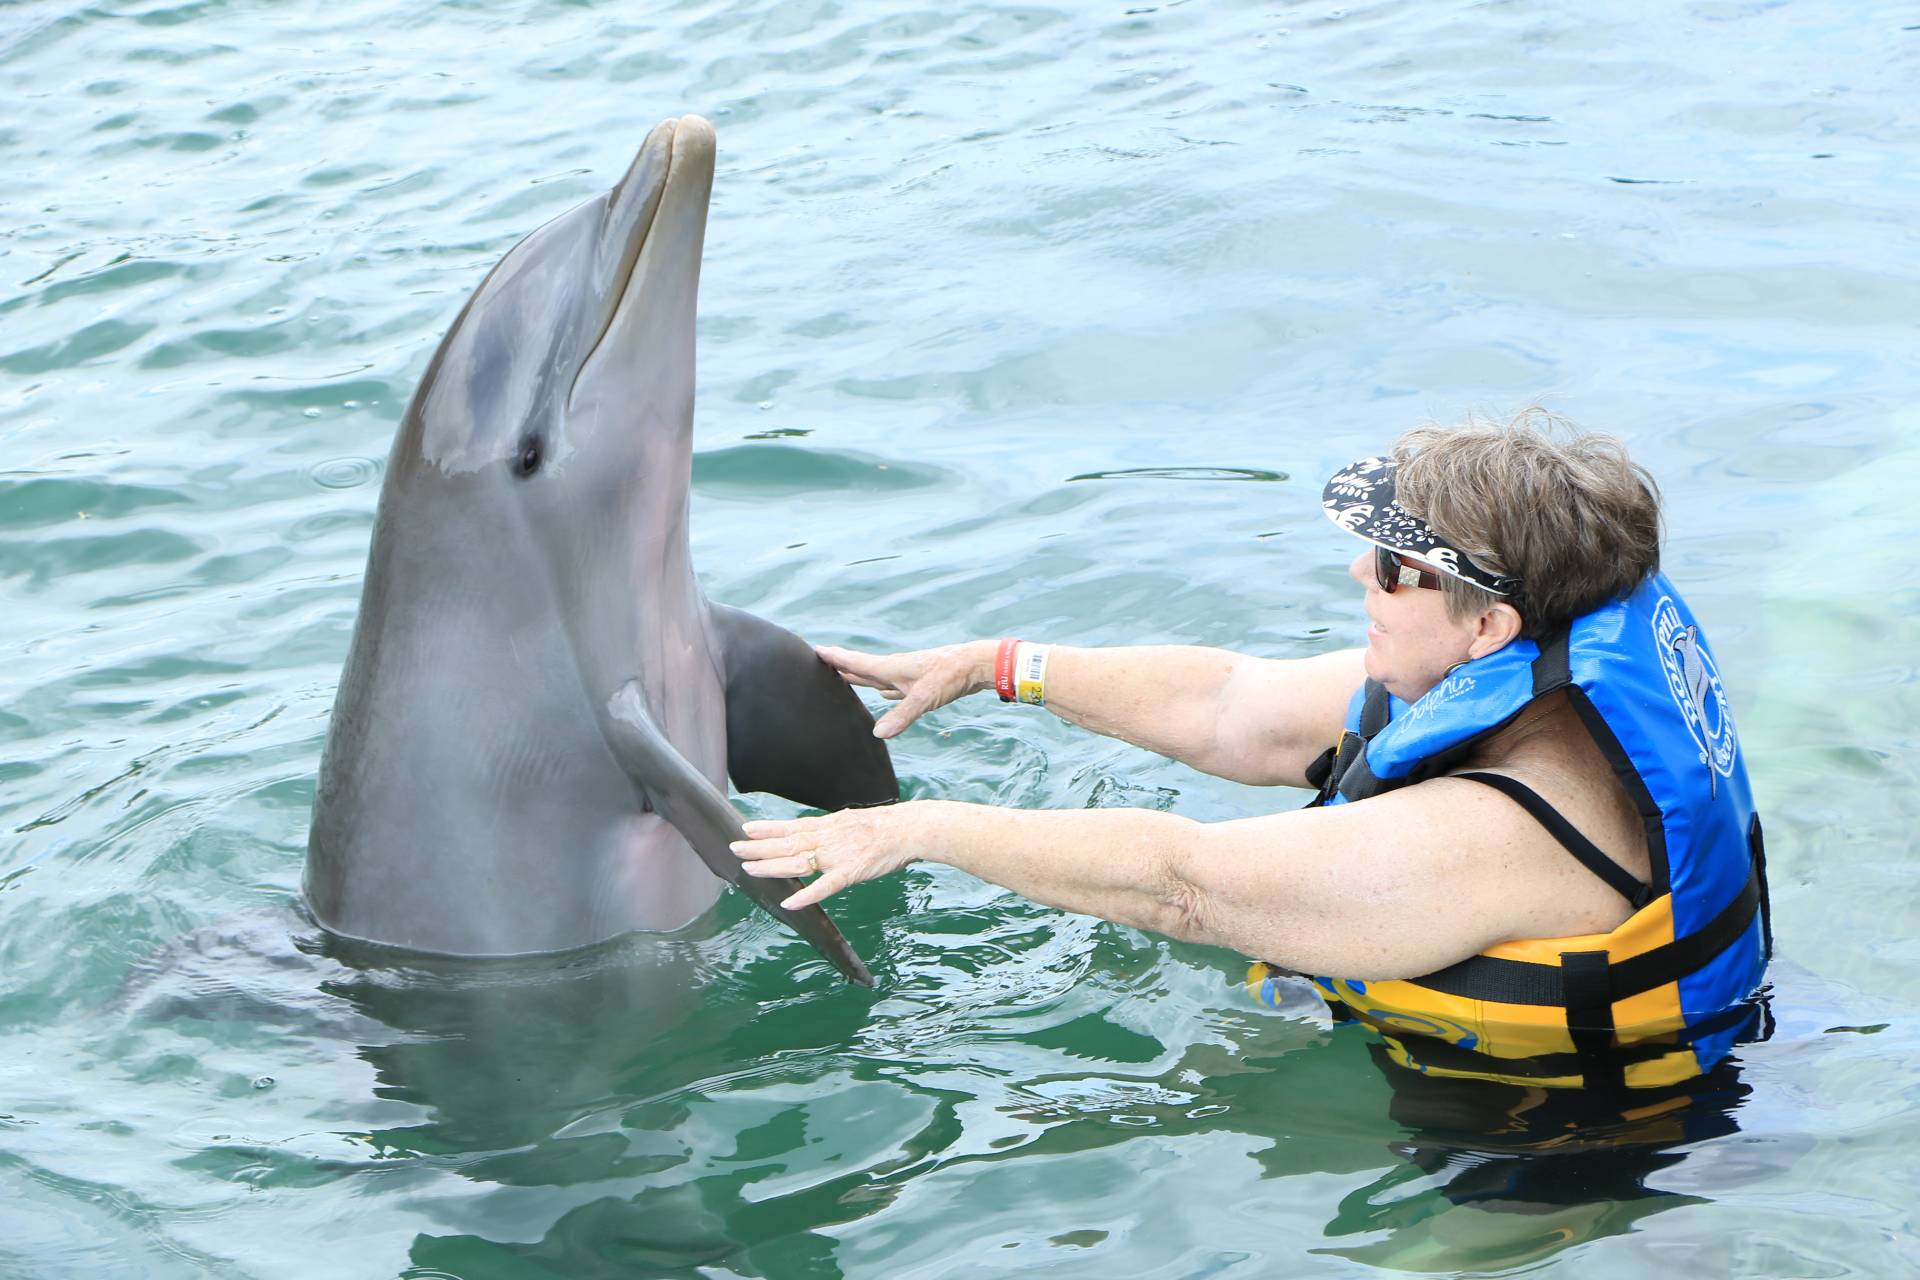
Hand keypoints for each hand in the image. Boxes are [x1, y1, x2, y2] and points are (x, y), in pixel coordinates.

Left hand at [731, 804, 933, 909]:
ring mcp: (838, 854)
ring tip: (749, 869)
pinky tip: (790, 901)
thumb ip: (834, 829)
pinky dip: (807, 894)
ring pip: (799, 861)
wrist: (912, 828)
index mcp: (830, 825)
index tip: (746, 828)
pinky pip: (825, 885)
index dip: (768, 828)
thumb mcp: (854, 821)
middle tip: (734, 848)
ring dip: (772, 866)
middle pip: (788, 842)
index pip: (793, 827)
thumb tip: (819, 831)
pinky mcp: (851, 871)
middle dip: (759, 846)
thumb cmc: (889, 827)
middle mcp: (829, 837)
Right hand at [814, 641, 995, 738]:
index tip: (815, 650)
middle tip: (820, 661)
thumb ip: (901, 716)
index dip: (836, 658)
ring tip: (844, 676)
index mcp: (892, 668)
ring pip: (877, 676)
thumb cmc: (951, 676)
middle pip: (862, 668)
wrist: (977, 666)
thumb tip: (877, 734)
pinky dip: (883, 688)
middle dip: (842, 666)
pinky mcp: (920, 683)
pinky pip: (893, 686)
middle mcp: (896, 669)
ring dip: (860, 676)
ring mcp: (908, 676)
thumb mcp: (925, 698)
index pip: (857, 663)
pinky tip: (883, 693)